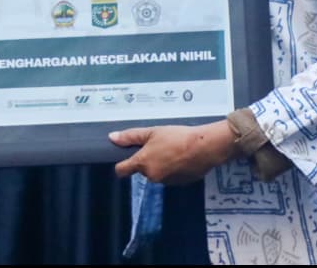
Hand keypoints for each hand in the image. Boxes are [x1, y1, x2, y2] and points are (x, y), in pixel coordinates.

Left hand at [109, 121, 237, 184]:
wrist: (204, 147)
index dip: (121, 165)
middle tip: (159, 145)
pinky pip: (171, 176)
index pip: (122, 171)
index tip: (125, 158)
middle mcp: (152, 176)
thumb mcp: (152, 132)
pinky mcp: (180, 184)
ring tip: (173, 150)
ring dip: (161, 164)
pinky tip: (182, 158)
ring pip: (157, 173)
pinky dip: (173, 169)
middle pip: (143, 169)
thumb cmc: (176, 137)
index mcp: (142, 163)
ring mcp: (166, 182)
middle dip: (148, 160)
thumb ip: (130, 136)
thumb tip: (112, 138)